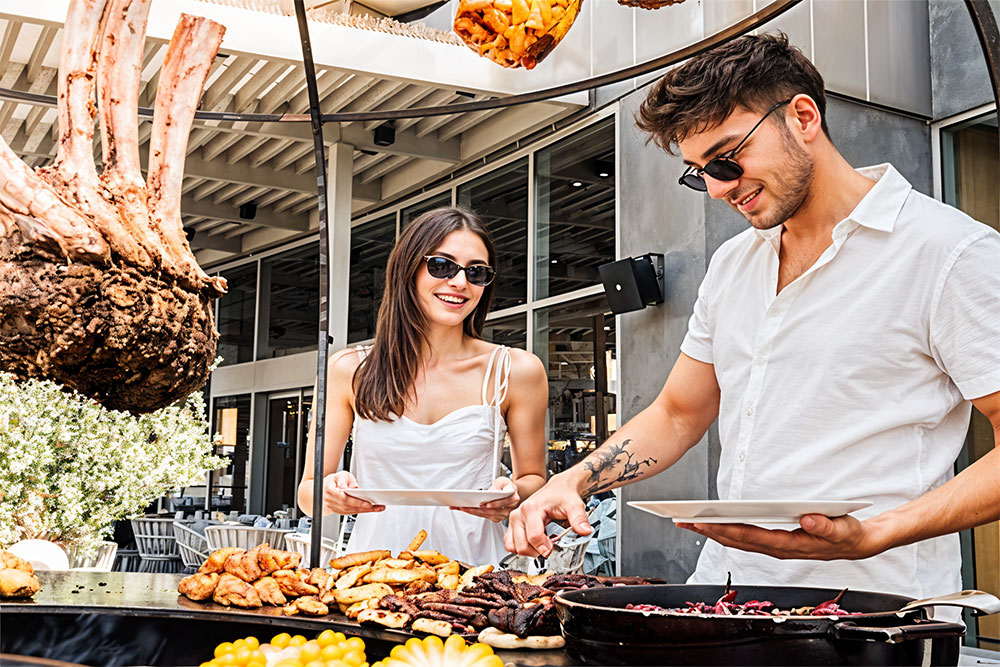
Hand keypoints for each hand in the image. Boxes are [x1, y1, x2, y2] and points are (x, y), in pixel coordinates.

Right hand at [321, 471, 384, 514]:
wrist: (321, 490)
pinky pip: (350, 513)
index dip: (357, 502)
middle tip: (376, 506)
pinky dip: (360, 511)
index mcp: (329, 490)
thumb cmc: (332, 481)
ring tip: (377, 508)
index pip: (344, 498)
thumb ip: (345, 480)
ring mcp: (333, 508)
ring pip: (350, 511)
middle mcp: (330, 501)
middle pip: (349, 506)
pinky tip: (369, 510)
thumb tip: (353, 487)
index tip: (368, 503)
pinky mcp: (337, 511)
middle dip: (364, 507)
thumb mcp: (339, 475)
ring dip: (364, 511)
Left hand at [451, 477, 519, 522]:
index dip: (494, 504)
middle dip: (477, 509)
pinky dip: (475, 513)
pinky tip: (467, 510)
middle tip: (465, 506)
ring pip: (487, 515)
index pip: (503, 502)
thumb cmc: (506, 486)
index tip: (484, 504)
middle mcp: (509, 508)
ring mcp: (504, 514)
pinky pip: (485, 516)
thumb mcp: (502, 481)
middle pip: (492, 511)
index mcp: (513, 497)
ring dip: (473, 512)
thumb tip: (489, 494)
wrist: (511, 492)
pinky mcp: (497, 518)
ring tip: (462, 508)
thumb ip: (497, 486)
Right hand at [504, 472, 591, 556]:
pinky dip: (520, 547)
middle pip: (521, 545)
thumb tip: (585, 531)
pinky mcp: (512, 524)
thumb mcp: (574, 505)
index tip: (552, 550)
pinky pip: (509, 543)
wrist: (559, 488)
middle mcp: (519, 513)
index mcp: (532, 509)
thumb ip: (579, 519)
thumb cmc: (563, 496)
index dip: (544, 548)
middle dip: (536, 551)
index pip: (534, 537)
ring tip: (540, 545)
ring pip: (512, 546)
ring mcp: (514, 519)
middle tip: (548, 547)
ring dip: (526, 551)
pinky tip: (532, 543)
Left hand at [676, 513, 886, 560]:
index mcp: (791, 545)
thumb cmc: (849, 534)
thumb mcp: (843, 528)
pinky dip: (727, 531)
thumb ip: (826, 526)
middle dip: (709, 531)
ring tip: (690, 522)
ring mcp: (776, 547)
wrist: (859, 543)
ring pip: (739, 541)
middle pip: (738, 540)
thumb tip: (808, 521)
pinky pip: (746, 538)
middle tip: (683, 521)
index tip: (704, 522)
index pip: (751, 537)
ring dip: (713, 532)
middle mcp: (779, 549)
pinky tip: (714, 525)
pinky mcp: (776, 543)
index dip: (726, 529)